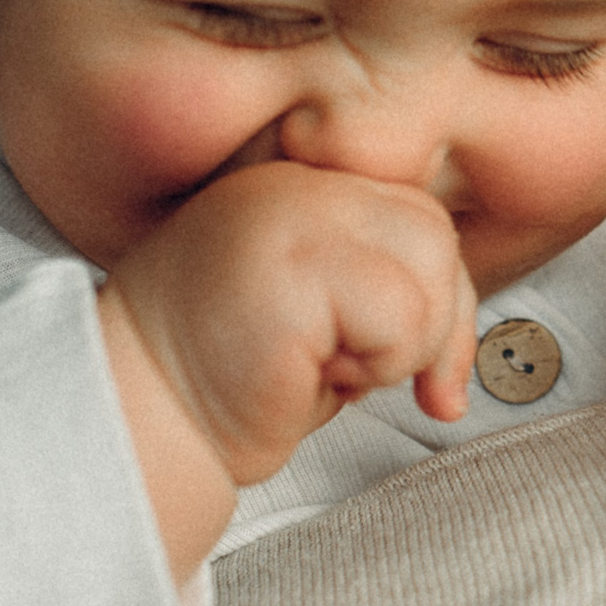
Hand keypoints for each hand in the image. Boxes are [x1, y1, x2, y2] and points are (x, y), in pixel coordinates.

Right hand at [98, 161, 476, 574]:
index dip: (441, 303)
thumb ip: (388, 290)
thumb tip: (461, 336)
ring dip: (396, 350)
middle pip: (437, 238)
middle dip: (433, 328)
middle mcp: (297, 185)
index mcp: (302, 186)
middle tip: (357, 371)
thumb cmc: (228, 382)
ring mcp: (293, 214)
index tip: (426, 377)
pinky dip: (375, 366)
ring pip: (431, 274)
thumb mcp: (326, 317)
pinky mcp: (296, 263)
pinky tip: (308, 371)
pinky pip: (403, 316)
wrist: (144, 420)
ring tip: (319, 363)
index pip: (421, 222)